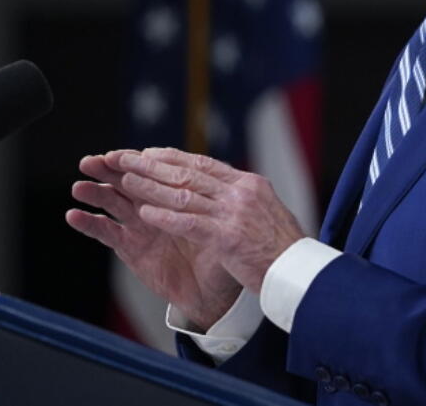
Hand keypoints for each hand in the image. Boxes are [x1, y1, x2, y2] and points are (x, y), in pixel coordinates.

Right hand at [66, 152, 242, 329]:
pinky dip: (89, 224)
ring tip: (79, 187)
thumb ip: (210, 202)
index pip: (150, 171)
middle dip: (107, 170)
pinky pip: (107, 233)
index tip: (118, 154)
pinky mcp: (129, 248)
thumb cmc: (218, 255)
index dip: (133, 162)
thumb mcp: (218, 224)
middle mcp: (153, 206)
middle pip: (126, 182)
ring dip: (94, 193)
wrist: (212, 292)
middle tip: (90, 162)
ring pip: (112, 203)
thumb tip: (219, 176)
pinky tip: (74, 215)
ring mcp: (139, 226)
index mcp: (174, 195)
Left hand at [108, 147, 304, 293]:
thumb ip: (242, 199)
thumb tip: (223, 189)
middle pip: (188, 174)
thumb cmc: (283, 248)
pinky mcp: (228, 236)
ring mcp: (234, 212)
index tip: (149, 153)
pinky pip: (189, 223)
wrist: (300, 273)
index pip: (203, 164)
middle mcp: (241, 192)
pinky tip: (145, 213)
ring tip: (126, 180)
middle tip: (125, 158)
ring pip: (183, 195)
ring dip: (151, 187)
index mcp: (249, 184)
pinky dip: (165, 217)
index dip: (172, 158)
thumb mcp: (267, 212)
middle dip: (153, 166)